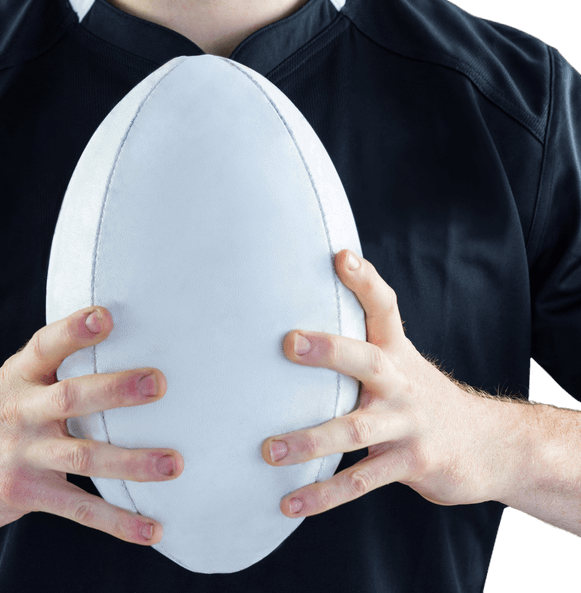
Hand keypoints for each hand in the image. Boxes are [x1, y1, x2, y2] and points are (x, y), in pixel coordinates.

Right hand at [0, 307, 182, 543]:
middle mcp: (22, 411)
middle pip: (72, 397)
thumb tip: (110, 330)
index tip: (105, 316)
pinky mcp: (27, 494)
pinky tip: (149, 527)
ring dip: (131, 462)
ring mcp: (24, 455)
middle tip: (157, 383)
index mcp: (20, 375)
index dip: (75, 329)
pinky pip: (79, 509)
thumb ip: (52, 364)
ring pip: (83, 456)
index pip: (47, 345)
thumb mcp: (11, 380)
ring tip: (172, 463)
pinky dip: (117, 521)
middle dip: (116, 390)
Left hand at [262, 249, 506, 516]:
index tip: (340, 256)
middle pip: (366, 361)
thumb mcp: (399, 361)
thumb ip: (359, 343)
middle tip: (290, 343)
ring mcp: (407, 424)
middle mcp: (401, 382)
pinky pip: (360, 482)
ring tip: (269, 450)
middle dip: (329, 350)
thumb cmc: (421, 397)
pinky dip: (323, 495)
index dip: (364, 280)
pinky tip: (290, 503)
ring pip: (356, 430)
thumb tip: (294, 321)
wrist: (489, 445)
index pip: (383, 306)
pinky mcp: (411, 464)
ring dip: (310, 440)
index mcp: (396, 351)